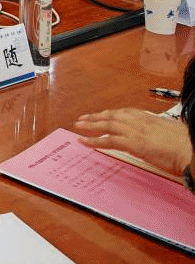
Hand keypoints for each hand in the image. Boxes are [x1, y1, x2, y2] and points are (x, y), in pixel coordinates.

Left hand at [74, 108, 191, 178]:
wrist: (191, 150)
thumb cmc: (187, 144)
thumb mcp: (172, 131)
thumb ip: (161, 130)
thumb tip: (161, 135)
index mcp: (149, 117)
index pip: (125, 113)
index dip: (111, 114)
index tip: (102, 115)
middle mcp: (140, 121)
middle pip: (112, 116)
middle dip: (96, 117)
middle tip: (83, 119)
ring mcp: (135, 131)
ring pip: (107, 125)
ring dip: (91, 125)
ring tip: (79, 126)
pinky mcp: (132, 143)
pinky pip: (108, 141)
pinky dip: (94, 141)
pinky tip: (85, 141)